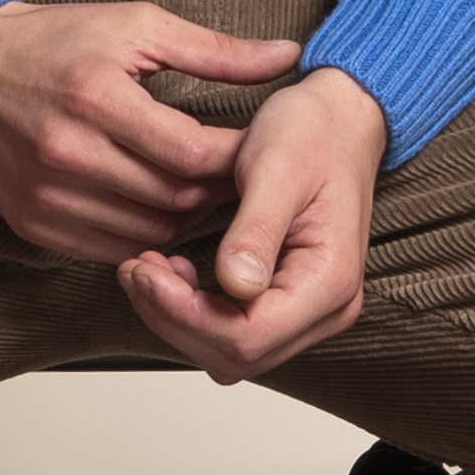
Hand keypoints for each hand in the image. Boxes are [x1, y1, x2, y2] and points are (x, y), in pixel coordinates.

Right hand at [0, 0, 300, 263]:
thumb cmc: (57, 39)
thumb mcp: (137, 25)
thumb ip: (215, 50)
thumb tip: (288, 56)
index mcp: (98, 97)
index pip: (192, 153)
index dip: (238, 159)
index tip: (261, 149)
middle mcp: (68, 153)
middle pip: (174, 198)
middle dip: (219, 191)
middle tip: (245, 176)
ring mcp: (47, 196)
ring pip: (148, 232)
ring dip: (187, 218)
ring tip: (206, 190)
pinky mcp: (33, 224)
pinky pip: (111, 249)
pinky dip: (145, 235)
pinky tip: (160, 207)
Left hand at [117, 66, 386, 381]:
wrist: (339, 119)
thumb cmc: (313, 134)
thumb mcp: (277, 168)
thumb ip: (256, 230)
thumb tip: (235, 285)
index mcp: (328, 281)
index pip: (247, 337)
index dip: (187, 316)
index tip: (146, 273)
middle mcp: (327, 309)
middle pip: (237, 354)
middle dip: (175, 318)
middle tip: (136, 268)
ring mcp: (310, 310)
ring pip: (232, 350)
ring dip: (180, 317)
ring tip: (146, 267)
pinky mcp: (290, 301)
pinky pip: (236, 329)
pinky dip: (195, 311)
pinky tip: (174, 273)